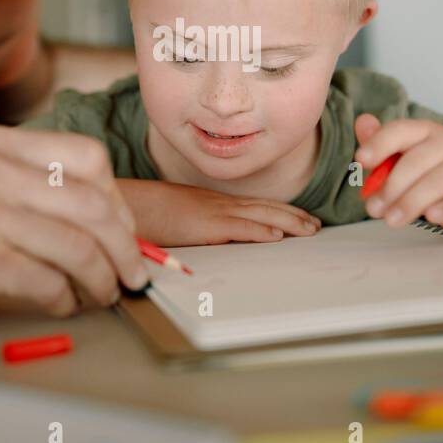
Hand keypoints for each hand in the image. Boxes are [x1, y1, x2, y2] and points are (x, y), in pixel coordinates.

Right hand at [0, 126, 146, 331]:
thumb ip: (37, 191)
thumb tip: (116, 224)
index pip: (89, 158)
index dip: (118, 201)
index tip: (124, 233)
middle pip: (93, 205)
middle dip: (125, 247)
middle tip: (131, 275)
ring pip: (79, 247)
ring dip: (102, 280)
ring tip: (101, 295)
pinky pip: (50, 282)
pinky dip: (68, 300)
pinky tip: (63, 305)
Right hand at [116, 179, 320, 246]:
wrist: (126, 206)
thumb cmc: (145, 215)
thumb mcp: (177, 220)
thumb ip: (196, 226)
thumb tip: (208, 239)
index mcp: (212, 203)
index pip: (253, 206)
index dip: (279, 211)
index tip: (299, 218)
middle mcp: (217, 203)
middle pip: (263, 208)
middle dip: (292, 216)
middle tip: (316, 225)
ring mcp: (212, 212)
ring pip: (259, 216)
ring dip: (287, 222)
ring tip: (310, 230)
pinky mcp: (205, 225)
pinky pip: (238, 229)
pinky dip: (260, 231)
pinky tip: (277, 237)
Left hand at [354, 113, 442, 241]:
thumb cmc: (431, 178)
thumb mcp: (403, 161)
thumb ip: (382, 146)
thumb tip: (362, 122)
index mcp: (426, 131)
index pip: (401, 130)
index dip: (379, 143)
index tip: (360, 161)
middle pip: (417, 160)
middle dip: (391, 186)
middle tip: (373, 209)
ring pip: (437, 182)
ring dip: (410, 202)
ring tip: (391, 220)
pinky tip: (430, 216)